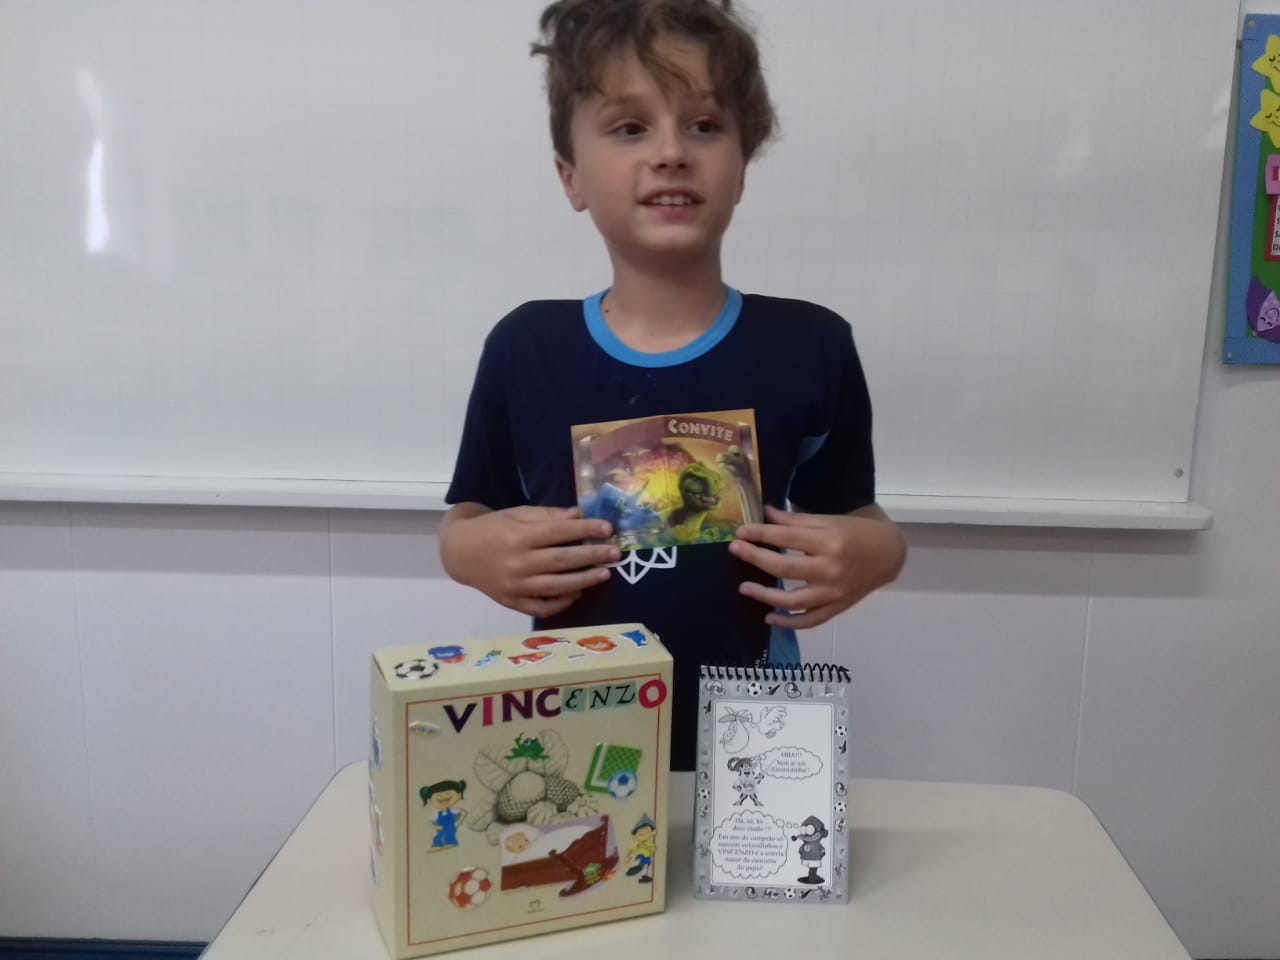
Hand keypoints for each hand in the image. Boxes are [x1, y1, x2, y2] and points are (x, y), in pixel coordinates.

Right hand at [440, 504, 619, 618]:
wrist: (460, 552)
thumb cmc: (493, 528)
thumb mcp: (516, 514)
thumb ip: (547, 516)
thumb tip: (579, 515)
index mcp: (518, 537)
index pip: (558, 533)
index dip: (585, 529)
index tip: (608, 528)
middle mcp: (517, 563)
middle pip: (561, 561)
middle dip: (592, 556)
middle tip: (615, 553)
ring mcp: (514, 586)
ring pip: (555, 586)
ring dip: (583, 581)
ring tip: (604, 574)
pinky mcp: (512, 602)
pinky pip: (541, 607)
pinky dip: (561, 603)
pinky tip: (577, 593)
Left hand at [728, 504, 905, 628]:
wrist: (889, 554)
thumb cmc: (857, 532)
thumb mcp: (829, 520)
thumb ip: (796, 521)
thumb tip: (765, 514)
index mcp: (830, 541)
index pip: (787, 537)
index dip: (760, 534)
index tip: (739, 533)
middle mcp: (831, 569)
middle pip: (785, 567)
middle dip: (756, 558)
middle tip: (735, 551)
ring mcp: (834, 592)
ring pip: (794, 601)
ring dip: (765, 596)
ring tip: (744, 588)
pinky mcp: (837, 608)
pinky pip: (811, 620)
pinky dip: (789, 623)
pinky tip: (770, 618)